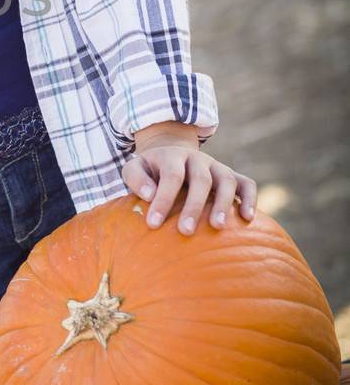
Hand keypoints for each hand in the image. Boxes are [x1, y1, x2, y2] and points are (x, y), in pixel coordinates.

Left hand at [121, 128, 256, 235]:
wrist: (172, 152)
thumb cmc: (150, 171)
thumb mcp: (135, 168)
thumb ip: (136, 178)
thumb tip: (149, 194)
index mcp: (172, 157)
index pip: (170, 177)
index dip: (163, 200)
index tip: (152, 224)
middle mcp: (198, 159)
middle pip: (201, 179)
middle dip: (194, 206)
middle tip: (185, 231)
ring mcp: (217, 166)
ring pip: (227, 180)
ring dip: (223, 203)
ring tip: (217, 227)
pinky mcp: (232, 175)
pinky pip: (247, 184)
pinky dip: (250, 199)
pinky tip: (247, 219)